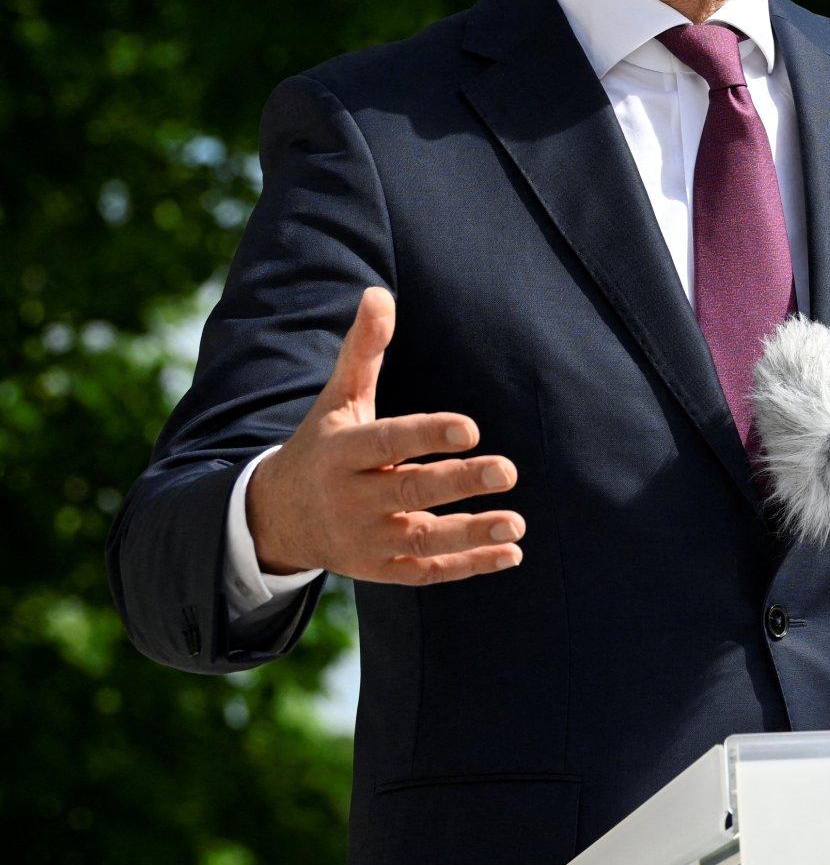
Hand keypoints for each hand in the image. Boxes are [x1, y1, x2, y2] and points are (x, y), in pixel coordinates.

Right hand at [242, 286, 523, 583]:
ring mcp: (366, 539)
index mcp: (342, 453)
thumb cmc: (324, 446)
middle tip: (509, 471)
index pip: (388, 442)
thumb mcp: (337, 399)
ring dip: (470, 534)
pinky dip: (468, 567)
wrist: (278, 516)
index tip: (471, 428)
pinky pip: (426, 571)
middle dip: (458, 483)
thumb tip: (379, 293)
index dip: (427, 435)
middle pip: (409, 491)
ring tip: (516, 522)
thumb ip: (363, 351)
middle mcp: (352, 498)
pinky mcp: (382, 568)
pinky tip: (512, 553)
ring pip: (421, 539)